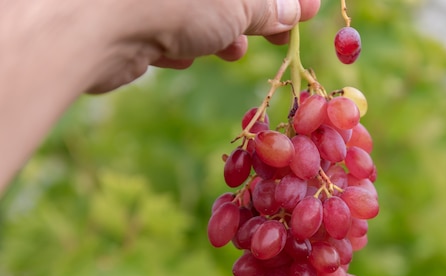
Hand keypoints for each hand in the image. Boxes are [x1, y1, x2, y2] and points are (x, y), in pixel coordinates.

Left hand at [87, 0, 320, 92]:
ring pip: (198, 11)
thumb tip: (291, 11)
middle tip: (280, 36)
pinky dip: (180, 42)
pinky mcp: (130, 15)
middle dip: (254, 14)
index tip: (307, 10)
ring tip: (233, 51)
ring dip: (220, 33)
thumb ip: (265, 8)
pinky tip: (180, 57)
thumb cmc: (176, 2)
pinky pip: (166, 27)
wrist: (93, 25)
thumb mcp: (237, 5)